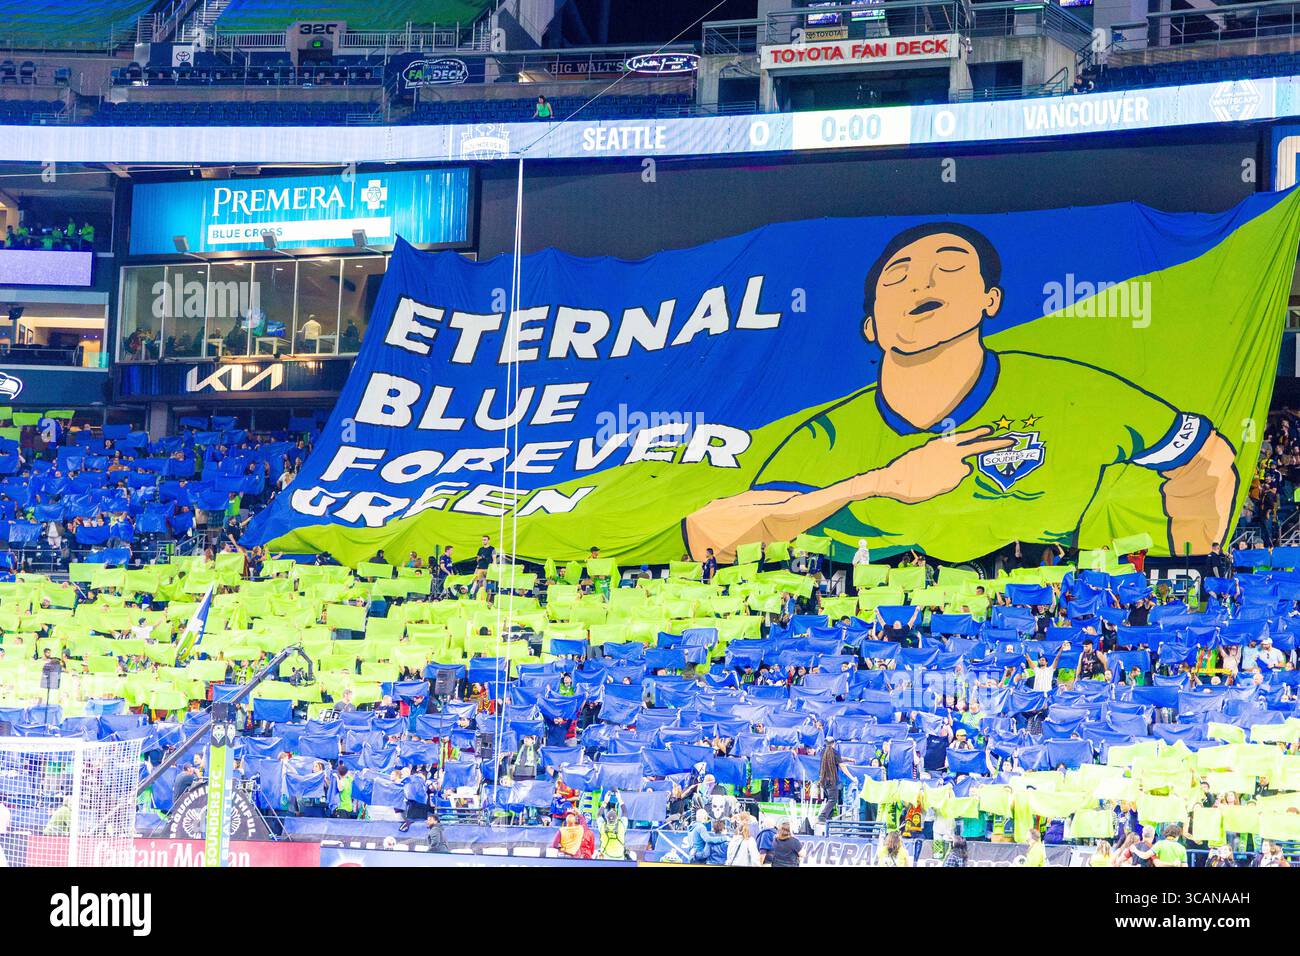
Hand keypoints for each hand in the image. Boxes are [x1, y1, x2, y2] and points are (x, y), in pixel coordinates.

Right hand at [866, 428, 1016, 503]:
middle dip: (996, 443)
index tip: (991, 430)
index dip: (980, 433)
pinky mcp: (952, 481)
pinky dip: (948, 482)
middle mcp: (952, 453)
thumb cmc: (906, 469)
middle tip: (1010, 441)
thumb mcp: (924, 455)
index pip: (966, 436)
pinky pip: (954, 481)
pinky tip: (934, 482)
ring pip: (962, 470)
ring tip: (937, 474)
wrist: (895, 479)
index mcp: (942, 444)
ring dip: (954, 472)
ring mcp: (953, 467)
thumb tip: (959, 464)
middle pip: (978, 447)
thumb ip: (942, 456)